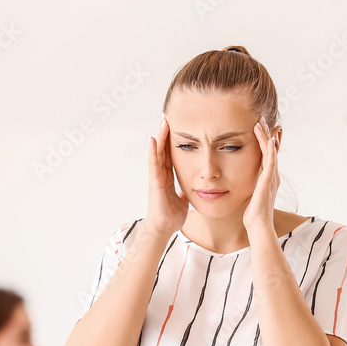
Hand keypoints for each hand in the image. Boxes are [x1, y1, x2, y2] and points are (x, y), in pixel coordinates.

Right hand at [145, 116, 189, 237]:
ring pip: (158, 152)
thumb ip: (185, 192)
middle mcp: (161, 174)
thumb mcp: (183, 200)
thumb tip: (193, 189)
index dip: (174, 142)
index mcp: (168, 177)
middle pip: (164, 149)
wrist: (164, 228)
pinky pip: (153, 164)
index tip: (178, 127)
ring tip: (163, 121)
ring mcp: (156, 177)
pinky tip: (152, 140)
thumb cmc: (171, 216)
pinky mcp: (155, 182)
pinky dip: (153, 151)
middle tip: (169, 117)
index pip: (171, 155)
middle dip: (166, 134)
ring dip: (160, 137)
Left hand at [243, 115, 279, 231]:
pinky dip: (270, 148)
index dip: (269, 142)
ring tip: (260, 122)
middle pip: (272, 150)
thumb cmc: (253, 214)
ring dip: (266, 136)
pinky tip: (267, 137)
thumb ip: (250, 187)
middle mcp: (273, 176)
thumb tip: (243, 184)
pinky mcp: (268, 179)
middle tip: (263, 120)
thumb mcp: (251, 196)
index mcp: (269, 179)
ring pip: (271, 151)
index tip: (267, 130)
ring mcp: (272, 177)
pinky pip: (270, 160)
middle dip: (268, 134)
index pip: (270, 156)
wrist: (258, 224)